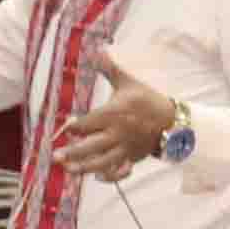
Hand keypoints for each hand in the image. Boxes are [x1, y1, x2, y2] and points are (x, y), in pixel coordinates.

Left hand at [48, 69, 187, 183]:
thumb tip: (97, 51)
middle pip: (92, 146)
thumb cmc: (147, 100)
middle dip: (73, 152)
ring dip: (84, 168)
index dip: (75, 126)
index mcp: (114, 114)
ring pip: (102, 162)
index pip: (89, 123)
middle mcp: (117, 134)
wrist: (173, 120)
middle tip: (56, 156)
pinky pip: (120, 171)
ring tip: (68, 170)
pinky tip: (97, 177)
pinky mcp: (132, 158)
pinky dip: (109, 176)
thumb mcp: (128, 82)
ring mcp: (125, 148)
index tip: (66, 128)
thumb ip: (110, 69)